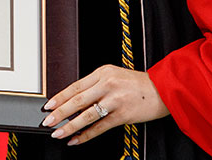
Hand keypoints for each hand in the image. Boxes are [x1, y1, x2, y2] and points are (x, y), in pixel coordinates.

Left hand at [40, 65, 168, 146]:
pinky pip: (100, 127)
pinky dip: (86, 135)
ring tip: (58, 133)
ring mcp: (114, 100)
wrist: (163, 89)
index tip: (48, 105)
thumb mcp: (114, 75)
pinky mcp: (122, 115)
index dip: (60, 97)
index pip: (75, 86)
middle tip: (47, 120)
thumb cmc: (138, 83)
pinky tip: (76, 140)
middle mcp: (106, 85)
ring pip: (86, 115)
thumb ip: (95, 85)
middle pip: (77, 100)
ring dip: (69, 126)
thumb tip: (74, 100)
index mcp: (102, 72)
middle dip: (59, 112)